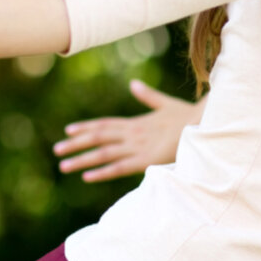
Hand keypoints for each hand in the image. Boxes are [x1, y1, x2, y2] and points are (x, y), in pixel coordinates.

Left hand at [53, 79, 203, 182]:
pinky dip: (102, 172)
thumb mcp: (164, 104)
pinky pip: (120, 167)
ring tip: (63, 166)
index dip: (86, 128)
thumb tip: (134, 84)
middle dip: (76, 144)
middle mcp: (132, 133)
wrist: (204, 124)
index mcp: (135, 123)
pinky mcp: (146, 159)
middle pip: (97, 138)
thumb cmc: (187, 116)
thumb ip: (147, 96)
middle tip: (56, 151)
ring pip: (103, 153)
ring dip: (82, 159)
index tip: (68, 131)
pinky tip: (87, 177)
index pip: (104, 125)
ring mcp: (138, 146)